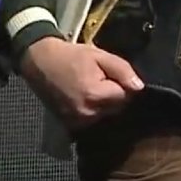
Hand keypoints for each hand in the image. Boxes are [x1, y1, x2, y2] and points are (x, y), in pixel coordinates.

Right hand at [20, 36, 143, 128]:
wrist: (40, 62)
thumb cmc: (71, 56)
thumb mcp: (99, 55)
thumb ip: (122, 70)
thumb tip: (140, 87)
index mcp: (95, 96)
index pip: (125, 96)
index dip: (123, 83)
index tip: (112, 73)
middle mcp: (87, 114)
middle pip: (116, 108)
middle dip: (114, 94)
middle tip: (101, 77)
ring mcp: (77, 122)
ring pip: (105, 114)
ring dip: (104, 103)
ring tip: (91, 85)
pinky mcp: (70, 125)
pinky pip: (92, 119)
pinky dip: (93, 109)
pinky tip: (84, 95)